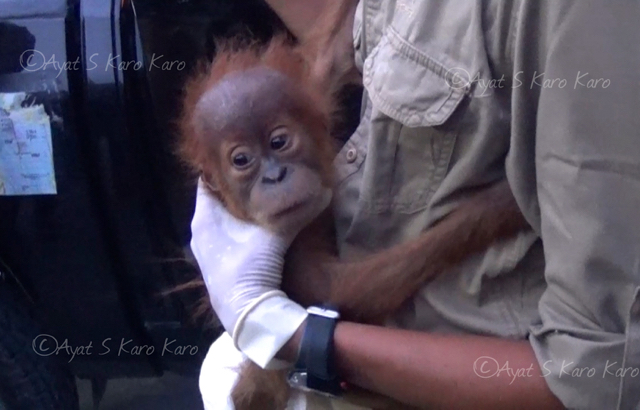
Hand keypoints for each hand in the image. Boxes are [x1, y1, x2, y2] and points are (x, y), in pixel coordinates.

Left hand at [190, 179, 306, 367]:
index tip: (242, 156)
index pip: (207, 181)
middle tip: (257, 170)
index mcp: (204, 217)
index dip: (223, 167)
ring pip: (220, 218)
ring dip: (236, 207)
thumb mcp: (275, 236)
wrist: (246, 314)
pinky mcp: (215, 263)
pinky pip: (223, 234)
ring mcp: (205, 248)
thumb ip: (296, 213)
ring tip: (259, 192)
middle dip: (235, 186)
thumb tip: (324, 191)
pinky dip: (236, 225)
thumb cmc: (250, 269)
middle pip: (215, 199)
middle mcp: (199, 230)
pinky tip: (255, 223)